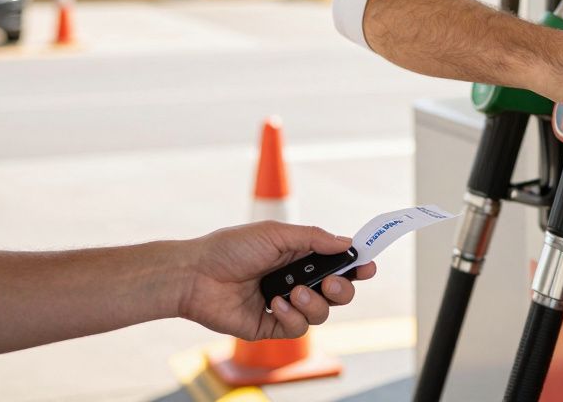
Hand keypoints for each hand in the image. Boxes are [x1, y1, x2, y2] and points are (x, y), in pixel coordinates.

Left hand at [176, 221, 376, 340]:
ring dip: (314, 303)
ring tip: (293, 292)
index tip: (368, 266)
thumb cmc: (230, 248)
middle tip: (332, 283)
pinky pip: (297, 329)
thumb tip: (347, 244)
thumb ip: (313, 238)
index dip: (356, 266)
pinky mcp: (271, 325)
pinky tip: (276, 304)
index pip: (338, 263)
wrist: (195, 275)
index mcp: (300, 255)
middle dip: (343, 289)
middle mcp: (297, 280)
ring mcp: (285, 305)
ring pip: (322, 313)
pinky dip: (291, 316)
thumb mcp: (275, 233)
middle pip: (339, 293)